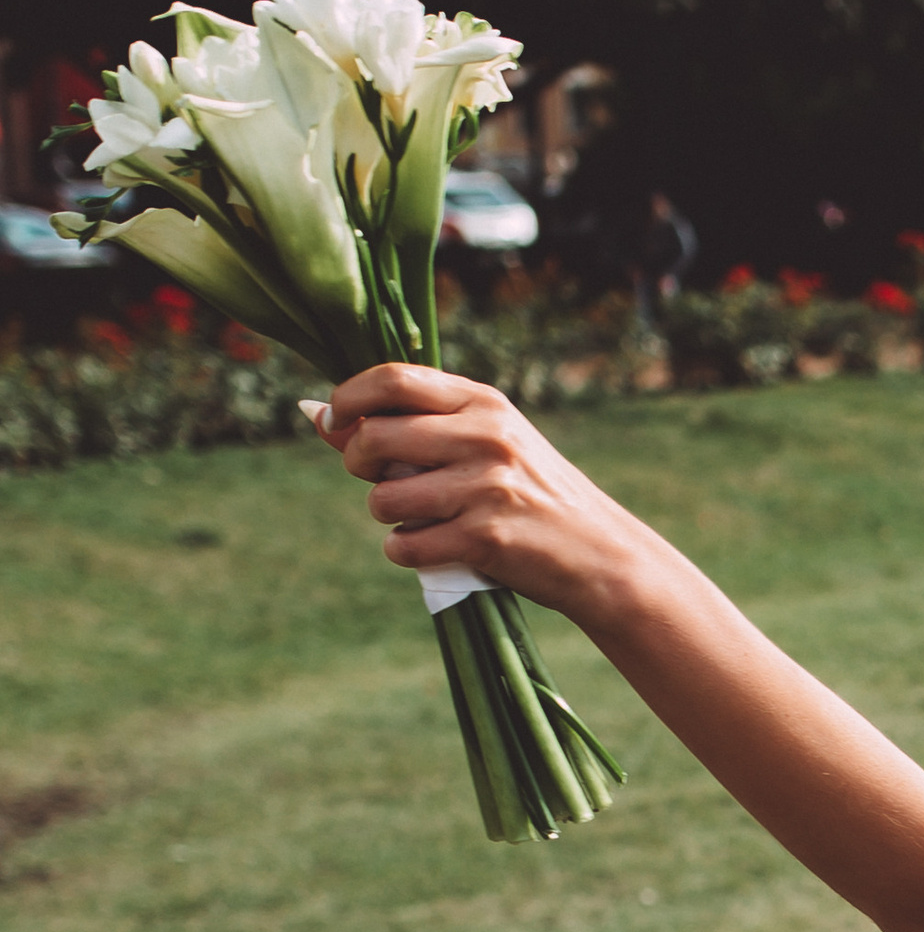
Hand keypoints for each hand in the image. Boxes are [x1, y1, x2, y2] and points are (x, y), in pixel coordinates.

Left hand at [315, 364, 653, 622]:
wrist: (599, 552)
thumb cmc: (530, 493)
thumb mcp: (485, 442)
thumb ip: (411, 426)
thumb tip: (317, 416)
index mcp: (484, 402)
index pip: (393, 378)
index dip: (349, 398)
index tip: (337, 420)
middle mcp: (485, 435)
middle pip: (374, 437)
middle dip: (359, 463)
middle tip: (379, 478)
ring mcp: (486, 486)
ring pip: (383, 499)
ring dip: (388, 516)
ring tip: (421, 518)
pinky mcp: (485, 537)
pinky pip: (405, 546)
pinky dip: (407, 552)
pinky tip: (436, 548)